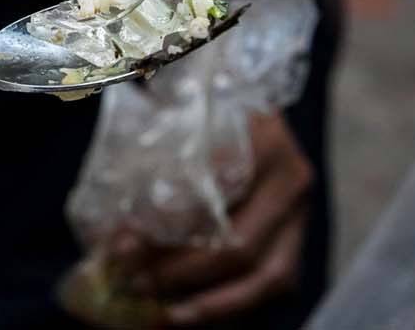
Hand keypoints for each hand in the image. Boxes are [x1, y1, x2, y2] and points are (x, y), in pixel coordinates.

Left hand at [114, 111, 313, 325]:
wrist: (247, 105)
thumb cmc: (203, 111)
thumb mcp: (181, 118)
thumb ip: (156, 163)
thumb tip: (114, 236)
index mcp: (262, 141)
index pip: (215, 194)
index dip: (168, 226)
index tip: (123, 242)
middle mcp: (290, 181)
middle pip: (240, 245)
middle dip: (181, 273)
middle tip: (133, 282)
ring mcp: (300, 216)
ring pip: (267, 277)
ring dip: (212, 304)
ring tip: (164, 313)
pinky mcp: (297, 242)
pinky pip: (272, 287)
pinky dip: (230, 304)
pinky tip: (190, 310)